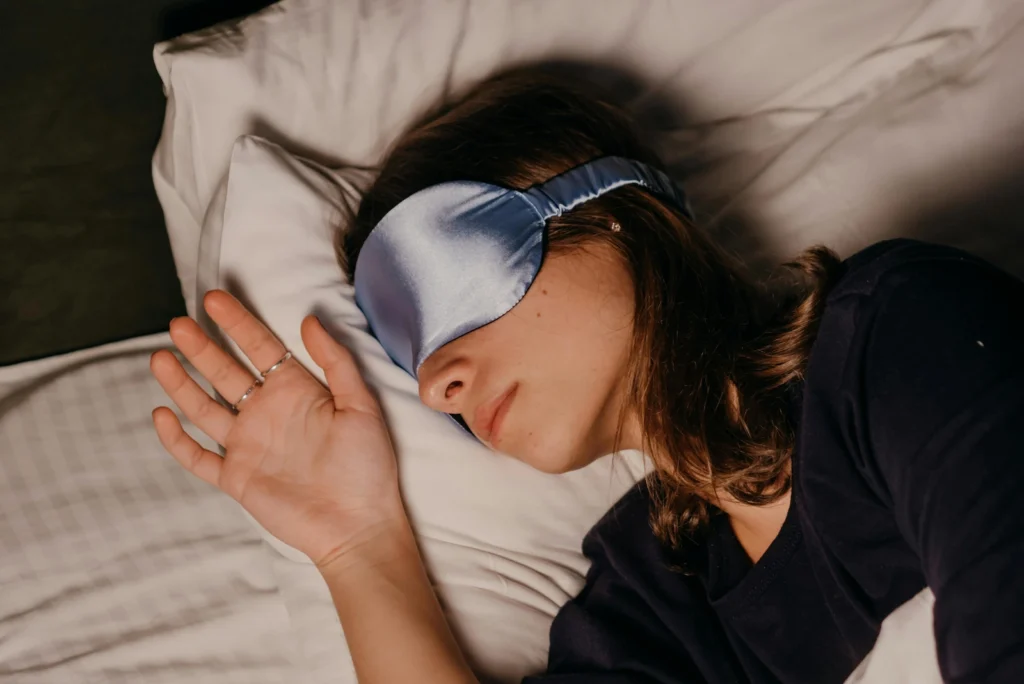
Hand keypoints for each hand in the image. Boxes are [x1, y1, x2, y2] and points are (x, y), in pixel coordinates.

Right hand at [149, 290, 404, 567]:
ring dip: (182, 383)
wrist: (358, 525)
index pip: (261, 347)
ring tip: (160, 357)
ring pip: (204, 408)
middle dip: (202, 348)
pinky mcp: (236, 477)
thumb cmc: (368, 466)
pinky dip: (177, 438)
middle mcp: (268, 413)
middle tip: (178, 322)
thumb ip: (336, 362)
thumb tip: (310, 319)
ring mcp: (249, 445)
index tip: (214, 298)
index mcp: (297, 392)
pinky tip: (162, 414)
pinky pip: (198, 457)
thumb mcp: (361, 405)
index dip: (237, 322)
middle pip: (226, 372)